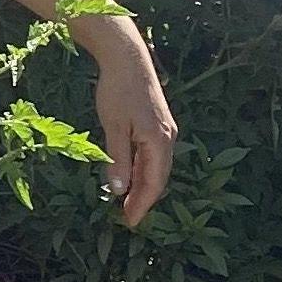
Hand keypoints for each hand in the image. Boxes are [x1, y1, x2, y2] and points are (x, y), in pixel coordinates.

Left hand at [86, 27, 177, 227]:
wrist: (128, 59)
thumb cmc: (118, 91)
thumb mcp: (113, 127)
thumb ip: (117, 159)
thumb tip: (120, 190)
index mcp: (159, 141)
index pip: (153, 182)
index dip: (142, 204)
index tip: (129, 222)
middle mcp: (168, 138)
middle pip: (158, 177)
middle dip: (143, 199)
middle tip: (127, 218)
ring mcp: (165, 130)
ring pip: (156, 167)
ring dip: (143, 185)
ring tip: (127, 202)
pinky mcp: (158, 124)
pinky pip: (153, 155)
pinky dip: (143, 169)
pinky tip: (130, 174)